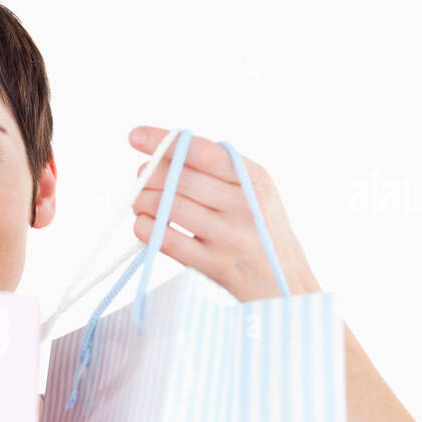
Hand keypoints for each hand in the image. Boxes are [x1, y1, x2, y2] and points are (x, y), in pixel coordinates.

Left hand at [129, 126, 321, 301]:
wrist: (285, 285)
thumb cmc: (261, 232)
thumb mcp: (257, 193)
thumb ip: (222, 170)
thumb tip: (167, 149)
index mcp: (255, 180)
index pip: (202, 152)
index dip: (165, 142)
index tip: (136, 135)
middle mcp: (245, 205)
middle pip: (179, 178)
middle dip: (149, 174)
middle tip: (141, 177)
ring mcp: (230, 237)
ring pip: (168, 206)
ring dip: (142, 200)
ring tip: (140, 201)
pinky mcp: (214, 265)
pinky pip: (166, 239)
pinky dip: (145, 228)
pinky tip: (144, 224)